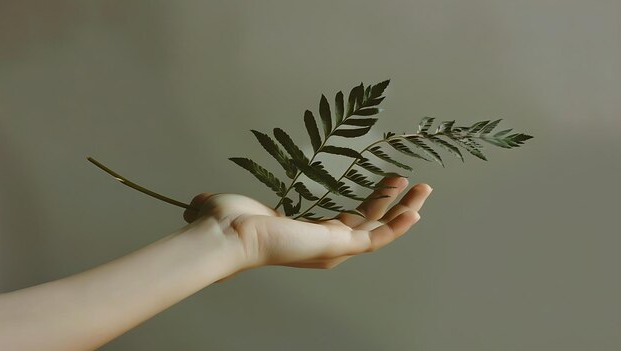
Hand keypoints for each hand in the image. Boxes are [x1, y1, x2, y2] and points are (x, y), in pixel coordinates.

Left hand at [182, 177, 431, 279]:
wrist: (226, 233)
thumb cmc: (228, 222)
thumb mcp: (234, 207)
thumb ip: (224, 203)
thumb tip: (197, 200)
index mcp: (307, 235)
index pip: (347, 220)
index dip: (368, 204)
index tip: (382, 183)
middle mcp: (324, 245)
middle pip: (369, 223)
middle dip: (390, 203)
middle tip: (408, 182)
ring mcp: (333, 248)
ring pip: (380, 230)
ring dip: (403, 209)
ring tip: (423, 189)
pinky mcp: (338, 246)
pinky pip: (378, 238)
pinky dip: (399, 225)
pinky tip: (416, 210)